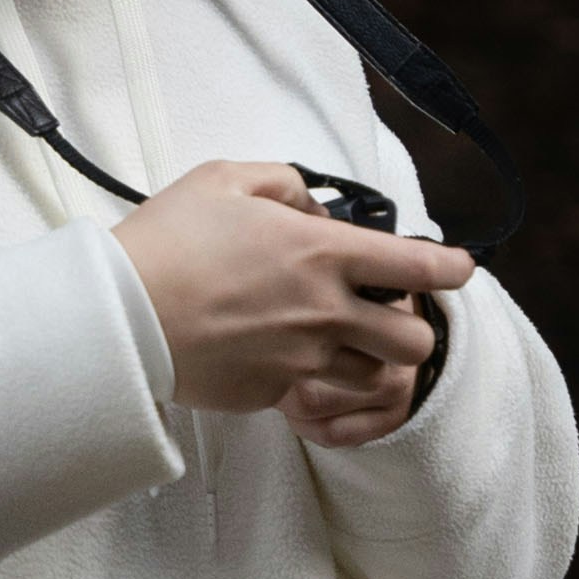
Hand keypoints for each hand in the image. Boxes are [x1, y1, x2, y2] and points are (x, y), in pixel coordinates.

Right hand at [115, 162, 469, 446]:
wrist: (120, 315)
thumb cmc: (168, 241)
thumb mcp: (225, 180)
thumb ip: (284, 184)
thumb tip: (311, 207)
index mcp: (321, 252)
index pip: (419, 267)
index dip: (453, 268)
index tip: (459, 269)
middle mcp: (324, 311)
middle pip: (415, 341)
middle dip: (410, 329)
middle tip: (382, 313)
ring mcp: (301, 360)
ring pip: (376, 379)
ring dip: (368, 361)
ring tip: (339, 342)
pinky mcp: (274, 394)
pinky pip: (321, 398)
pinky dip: (319, 384)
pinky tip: (289, 360)